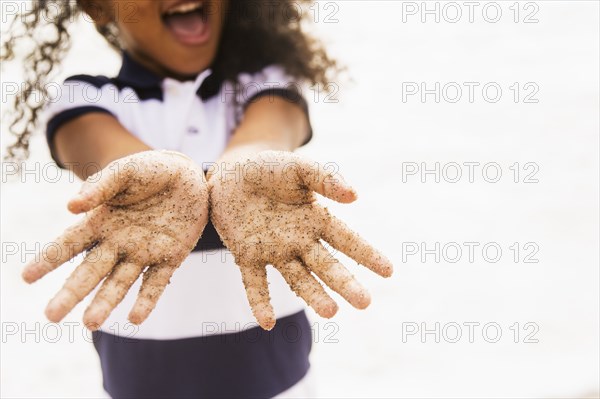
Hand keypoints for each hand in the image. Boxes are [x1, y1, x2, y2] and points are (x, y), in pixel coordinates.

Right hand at [22, 150, 208, 328]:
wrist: (189, 176)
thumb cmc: (150, 170)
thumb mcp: (124, 171)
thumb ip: (99, 186)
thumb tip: (70, 206)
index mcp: (100, 222)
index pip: (68, 244)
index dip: (48, 259)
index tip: (27, 277)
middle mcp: (117, 243)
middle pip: (89, 272)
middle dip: (71, 293)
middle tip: (51, 315)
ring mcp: (143, 253)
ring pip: (119, 283)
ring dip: (105, 303)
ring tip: (91, 323)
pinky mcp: (169, 258)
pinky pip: (156, 283)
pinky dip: (146, 301)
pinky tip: (135, 318)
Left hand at [209, 150, 392, 329]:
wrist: (231, 175)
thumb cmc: (270, 170)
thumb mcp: (299, 168)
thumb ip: (325, 178)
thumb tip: (355, 195)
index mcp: (316, 219)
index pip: (347, 241)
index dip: (367, 254)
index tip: (389, 271)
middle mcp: (299, 241)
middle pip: (327, 265)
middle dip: (345, 283)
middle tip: (364, 302)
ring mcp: (274, 251)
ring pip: (298, 278)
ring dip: (314, 295)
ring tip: (331, 312)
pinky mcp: (247, 256)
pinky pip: (255, 282)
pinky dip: (260, 302)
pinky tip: (267, 322)